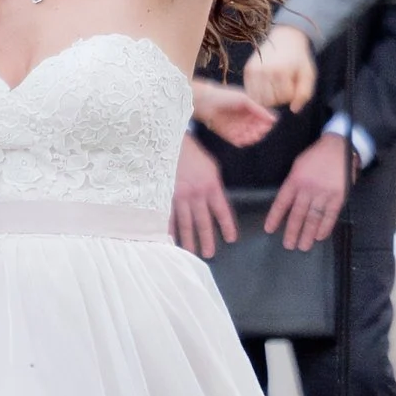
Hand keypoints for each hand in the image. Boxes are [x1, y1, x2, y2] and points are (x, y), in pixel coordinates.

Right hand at [172, 132, 237, 257]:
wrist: (167, 141)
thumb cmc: (191, 152)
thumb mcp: (210, 166)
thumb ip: (213, 186)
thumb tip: (216, 203)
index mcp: (211, 185)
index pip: (222, 211)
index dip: (227, 226)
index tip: (231, 239)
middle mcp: (196, 194)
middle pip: (203, 222)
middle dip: (207, 239)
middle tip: (210, 254)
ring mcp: (178, 197)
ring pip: (185, 223)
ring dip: (188, 240)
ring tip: (191, 253)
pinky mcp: (164, 196)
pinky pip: (167, 217)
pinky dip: (168, 230)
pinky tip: (169, 241)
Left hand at [191, 78, 276, 148]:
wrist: (205, 102)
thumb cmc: (225, 96)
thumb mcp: (245, 100)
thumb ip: (259, 109)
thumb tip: (274, 119)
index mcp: (251, 109)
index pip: (263, 119)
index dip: (266, 124)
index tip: (267, 125)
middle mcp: (245, 119)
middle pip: (257, 129)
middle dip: (259, 132)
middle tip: (258, 131)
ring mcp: (237, 127)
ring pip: (249, 136)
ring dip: (252, 138)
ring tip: (251, 136)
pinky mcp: (228, 134)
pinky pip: (238, 141)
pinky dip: (242, 141)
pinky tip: (243, 140)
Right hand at [242, 26, 319, 111]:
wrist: (285, 39)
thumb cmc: (298, 59)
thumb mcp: (308, 75)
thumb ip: (304, 94)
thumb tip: (294, 110)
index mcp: (281, 71)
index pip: (285, 98)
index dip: (291, 94)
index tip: (293, 84)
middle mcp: (265, 70)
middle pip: (271, 101)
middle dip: (279, 98)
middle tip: (284, 87)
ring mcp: (254, 70)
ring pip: (259, 99)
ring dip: (268, 98)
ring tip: (275, 87)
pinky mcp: (248, 69)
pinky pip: (251, 92)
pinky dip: (258, 93)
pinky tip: (266, 86)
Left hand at [266, 131, 353, 251]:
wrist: (340, 146)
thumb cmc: (316, 156)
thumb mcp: (298, 165)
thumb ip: (293, 183)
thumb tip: (288, 203)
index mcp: (296, 179)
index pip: (282, 202)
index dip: (275, 216)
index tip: (269, 230)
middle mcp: (308, 188)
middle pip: (298, 213)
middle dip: (292, 231)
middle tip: (288, 245)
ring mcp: (324, 193)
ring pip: (313, 217)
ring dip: (308, 233)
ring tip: (303, 246)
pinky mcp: (339, 196)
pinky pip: (330, 215)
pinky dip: (325, 227)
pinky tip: (320, 236)